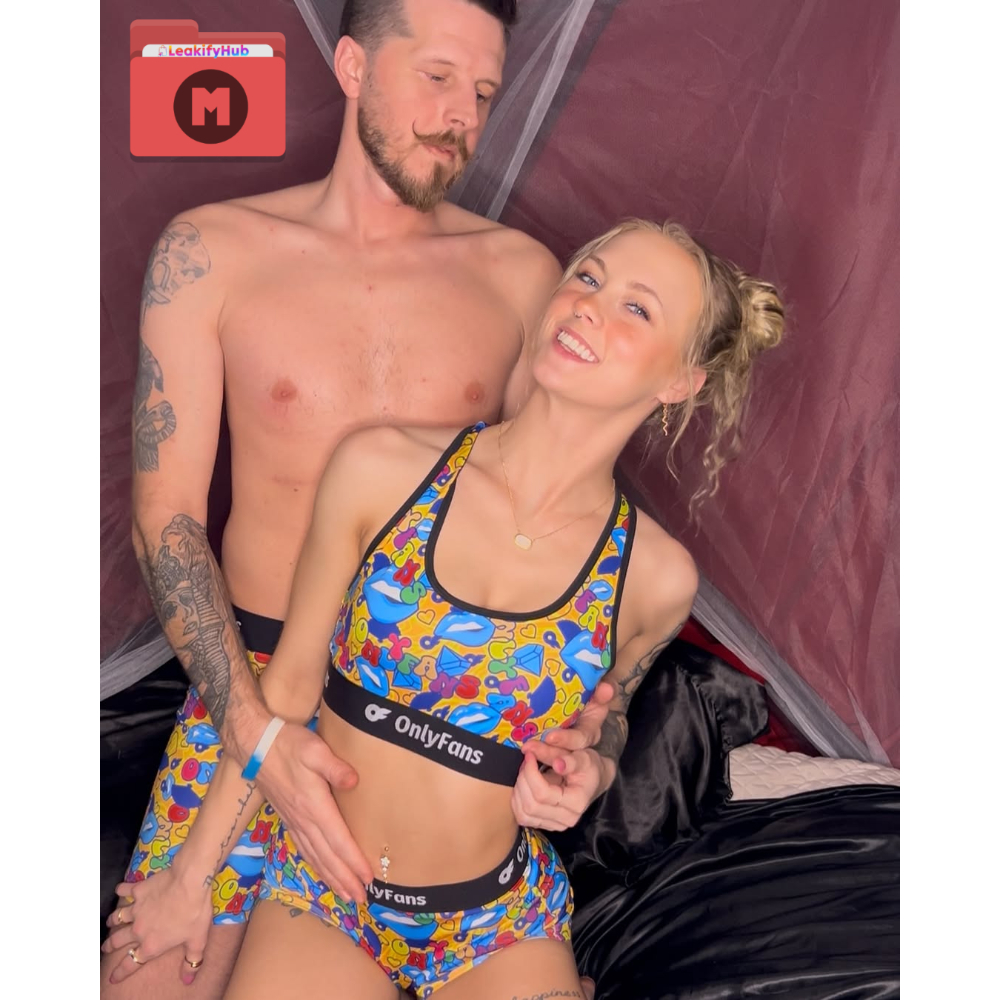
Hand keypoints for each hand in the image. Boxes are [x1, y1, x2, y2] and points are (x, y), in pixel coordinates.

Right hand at [101, 871, 210, 986]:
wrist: (189, 883)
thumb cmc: (194, 913)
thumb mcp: (197, 940)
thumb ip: (191, 961)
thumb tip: (187, 980)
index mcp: (151, 945)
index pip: (131, 963)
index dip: (120, 972)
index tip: (112, 978)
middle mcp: (139, 929)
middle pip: (119, 940)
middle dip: (110, 945)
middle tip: (105, 948)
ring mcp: (136, 909)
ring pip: (119, 917)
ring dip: (113, 920)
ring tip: (110, 922)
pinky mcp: (139, 890)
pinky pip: (125, 891)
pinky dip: (121, 890)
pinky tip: (119, 889)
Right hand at [254, 721, 372, 899]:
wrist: (255, 745)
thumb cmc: (288, 744)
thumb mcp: (315, 749)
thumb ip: (335, 767)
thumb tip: (354, 781)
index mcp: (313, 805)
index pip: (337, 840)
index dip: (353, 861)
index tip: (368, 878)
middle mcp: (303, 819)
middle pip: (327, 856)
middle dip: (345, 879)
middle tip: (362, 899)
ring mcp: (294, 821)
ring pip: (315, 857)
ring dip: (331, 877)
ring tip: (347, 895)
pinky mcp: (288, 818)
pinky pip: (304, 849)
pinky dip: (315, 865)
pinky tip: (322, 872)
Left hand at [509, 681, 615, 831]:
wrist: (592, 780)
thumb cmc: (588, 756)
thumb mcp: (589, 737)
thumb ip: (592, 715)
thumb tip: (604, 690)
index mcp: (579, 798)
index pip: (547, 789)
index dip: (535, 770)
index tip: (530, 750)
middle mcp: (568, 815)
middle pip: (533, 800)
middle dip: (525, 775)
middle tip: (527, 753)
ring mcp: (556, 823)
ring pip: (525, 809)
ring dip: (519, 785)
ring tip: (525, 765)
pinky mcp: (545, 823)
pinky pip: (521, 814)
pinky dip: (517, 796)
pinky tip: (523, 779)